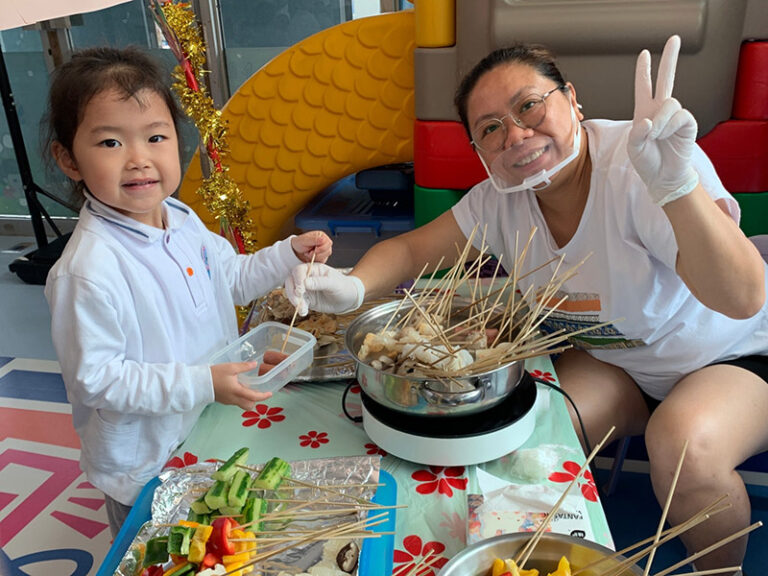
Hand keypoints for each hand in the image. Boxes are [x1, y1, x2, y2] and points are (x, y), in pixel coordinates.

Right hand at [211, 361, 271, 410]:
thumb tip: (255, 364)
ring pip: (242, 405)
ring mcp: (228, 401)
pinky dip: (240, 397)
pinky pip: (236, 402)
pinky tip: (238, 387)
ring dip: (248, 399)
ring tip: (247, 387)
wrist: (199, 383)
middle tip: (257, 390)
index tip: (270, 393)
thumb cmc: (215, 375)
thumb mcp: (230, 368)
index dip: (264, 396)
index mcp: (237, 392)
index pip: (254, 397)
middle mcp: (234, 399)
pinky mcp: (224, 400)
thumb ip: (244, 366)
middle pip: (249, 406)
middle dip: (255, 400)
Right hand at [285, 263, 364, 314]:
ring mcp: (306, 289)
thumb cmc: (343, 287)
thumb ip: (320, 282)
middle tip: (298, 300)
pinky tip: (304, 312)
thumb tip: (305, 283)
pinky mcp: (307, 299)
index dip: (297, 279)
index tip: (301, 289)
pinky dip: (299, 307)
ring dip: (294, 300)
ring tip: (302, 308)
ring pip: (292, 292)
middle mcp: (307, 277)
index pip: (299, 270)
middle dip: (292, 291)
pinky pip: (298, 302)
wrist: (348, 299)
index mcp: (314, 269)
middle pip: (292, 280)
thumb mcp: (334, 283)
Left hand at [291, 231, 332, 263]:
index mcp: (321, 235)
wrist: (296, 251)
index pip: (328, 243)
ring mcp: (324, 250)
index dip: (322, 248)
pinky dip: (316, 260)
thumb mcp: (304, 240)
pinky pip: (323, 261)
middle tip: (309, 253)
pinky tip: (310, 257)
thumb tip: (323, 239)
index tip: (315, 250)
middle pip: (328, 250)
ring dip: (316, 257)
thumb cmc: (299, 243)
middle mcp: (324, 242)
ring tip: (308, 254)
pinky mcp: (322, 257)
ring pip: (326, 256)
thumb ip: (314, 240)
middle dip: (318, 254)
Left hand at [627, 35, 698, 205]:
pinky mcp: (687, 123)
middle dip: (670, 59)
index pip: (644, 87)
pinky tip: (664, 135)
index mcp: (644, 112)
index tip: (645, 54)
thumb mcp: (633, 148)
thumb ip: (636, 133)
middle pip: (667, 79)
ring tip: (654, 135)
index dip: (644, 71)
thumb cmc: (647, 162)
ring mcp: (674, 116)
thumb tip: (648, 121)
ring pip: (669, 103)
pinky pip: (679, 115)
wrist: (663, 177)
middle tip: (675, 38)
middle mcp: (660, 110)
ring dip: (660, 119)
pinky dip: (668, 125)